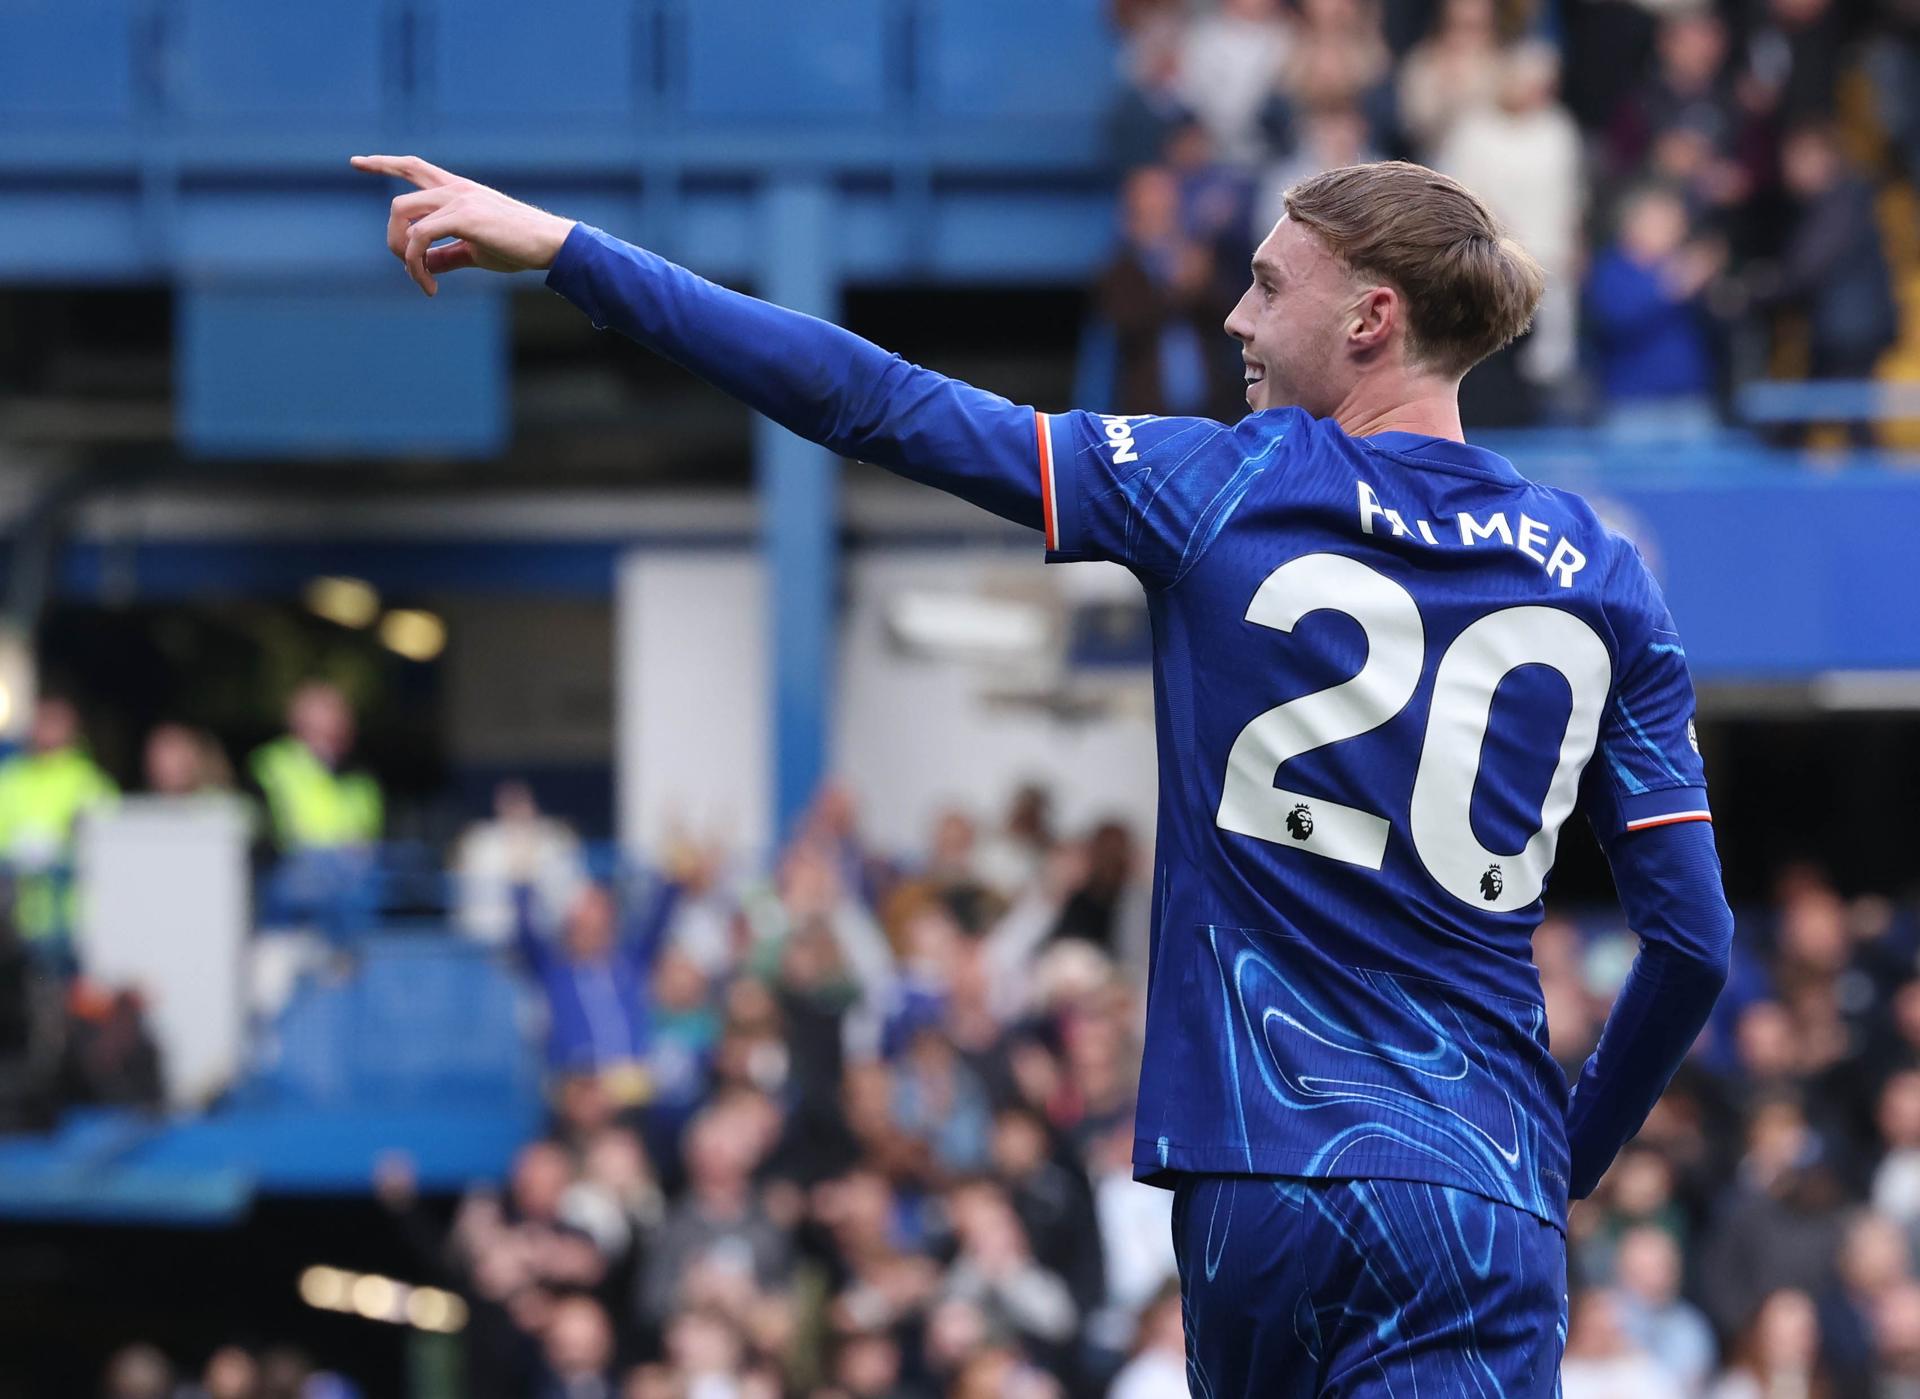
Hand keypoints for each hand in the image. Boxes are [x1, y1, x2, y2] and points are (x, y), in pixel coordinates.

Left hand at [350, 154, 575, 296]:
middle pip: (399, 203)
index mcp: (458, 190)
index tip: (355, 163)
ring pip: (402, 217)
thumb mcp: (477, 251)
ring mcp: (458, 200)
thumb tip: (425, 267)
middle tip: (406, 267)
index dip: (382, 163)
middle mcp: (454, 189)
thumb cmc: (519, 247)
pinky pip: (420, 238)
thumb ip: (448, 255)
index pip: (412, 166)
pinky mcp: (463, 217)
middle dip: (392, 238)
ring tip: (422, 280)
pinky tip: (430, 285)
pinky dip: (416, 264)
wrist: (550, 244)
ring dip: (402, 254)